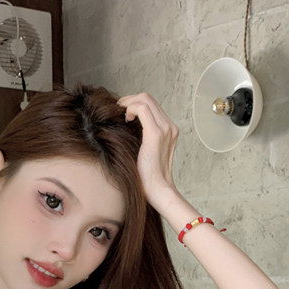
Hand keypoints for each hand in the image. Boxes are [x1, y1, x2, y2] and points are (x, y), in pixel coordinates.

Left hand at [118, 93, 180, 213]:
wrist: (157, 189)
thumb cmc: (149, 175)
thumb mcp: (146, 151)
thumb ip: (143, 136)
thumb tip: (126, 125)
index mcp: (169, 130)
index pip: (152, 105)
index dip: (135, 103)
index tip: (124, 113)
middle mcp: (170, 127)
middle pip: (149, 98)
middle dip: (130, 99)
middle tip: (118, 109)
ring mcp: (165, 129)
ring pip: (145, 99)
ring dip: (129, 102)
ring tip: (121, 113)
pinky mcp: (156, 134)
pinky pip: (142, 108)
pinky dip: (130, 108)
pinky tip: (125, 119)